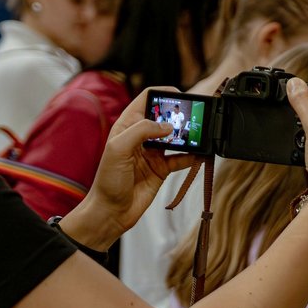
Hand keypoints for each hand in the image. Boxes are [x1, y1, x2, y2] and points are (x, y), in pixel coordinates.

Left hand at [67, 89, 195, 248]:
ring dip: (188, 136)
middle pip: (164, 117)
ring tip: (199, 134)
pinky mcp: (162, 169)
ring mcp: (153, 153)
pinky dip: (192, 156)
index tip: (179, 97)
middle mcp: (141, 137)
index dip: (162, 94)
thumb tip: (168, 126)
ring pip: (175, 137)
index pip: (147, 100)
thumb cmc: (107, 181)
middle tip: (193, 117)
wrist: (111, 212)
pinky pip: (181, 159)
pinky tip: (198, 155)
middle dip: (179, 115)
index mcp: (127, 126)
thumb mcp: (118, 148)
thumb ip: (142, 131)